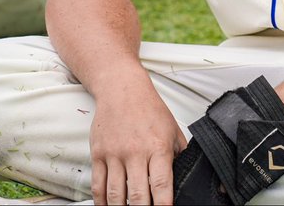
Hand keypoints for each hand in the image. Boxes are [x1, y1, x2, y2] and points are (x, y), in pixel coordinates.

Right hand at [91, 81, 187, 205]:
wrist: (122, 89)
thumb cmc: (149, 109)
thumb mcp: (172, 130)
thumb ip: (179, 155)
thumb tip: (185, 175)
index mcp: (158, 147)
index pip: (162, 184)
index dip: (163, 205)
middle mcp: (136, 152)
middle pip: (138, 195)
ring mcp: (115, 154)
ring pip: (116, 194)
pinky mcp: (99, 154)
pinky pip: (98, 185)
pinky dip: (101, 201)